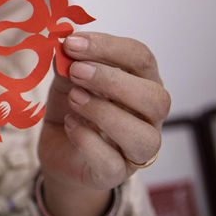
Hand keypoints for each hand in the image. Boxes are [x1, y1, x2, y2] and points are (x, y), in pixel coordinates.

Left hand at [37, 32, 170, 215]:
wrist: (59, 149)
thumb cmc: (73, 106)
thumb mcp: (67, 78)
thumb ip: (68, 61)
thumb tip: (64, 43)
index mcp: (141, 82)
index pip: (142, 58)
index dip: (109, 47)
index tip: (72, 42)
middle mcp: (148, 116)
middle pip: (156, 98)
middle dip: (113, 81)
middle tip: (76, 71)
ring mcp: (137, 148)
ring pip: (142, 135)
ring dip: (104, 112)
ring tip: (74, 98)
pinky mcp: (116, 173)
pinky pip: (112, 162)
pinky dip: (88, 141)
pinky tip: (70, 125)